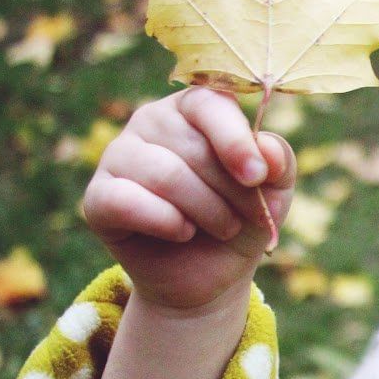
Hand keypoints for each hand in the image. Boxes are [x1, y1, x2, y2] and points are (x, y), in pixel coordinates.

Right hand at [82, 87, 295, 313]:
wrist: (211, 275)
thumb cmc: (243, 219)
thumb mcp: (275, 192)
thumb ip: (280, 162)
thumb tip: (267, 146)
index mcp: (195, 108)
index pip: (210, 103)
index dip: (235, 140)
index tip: (258, 177)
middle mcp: (151, 121)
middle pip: (194, 148)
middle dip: (232, 192)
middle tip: (244, 217)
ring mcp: (119, 155)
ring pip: (165, 175)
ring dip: (208, 211)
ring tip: (224, 227)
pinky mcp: (98, 196)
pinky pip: (126, 201)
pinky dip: (166, 222)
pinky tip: (182, 232)